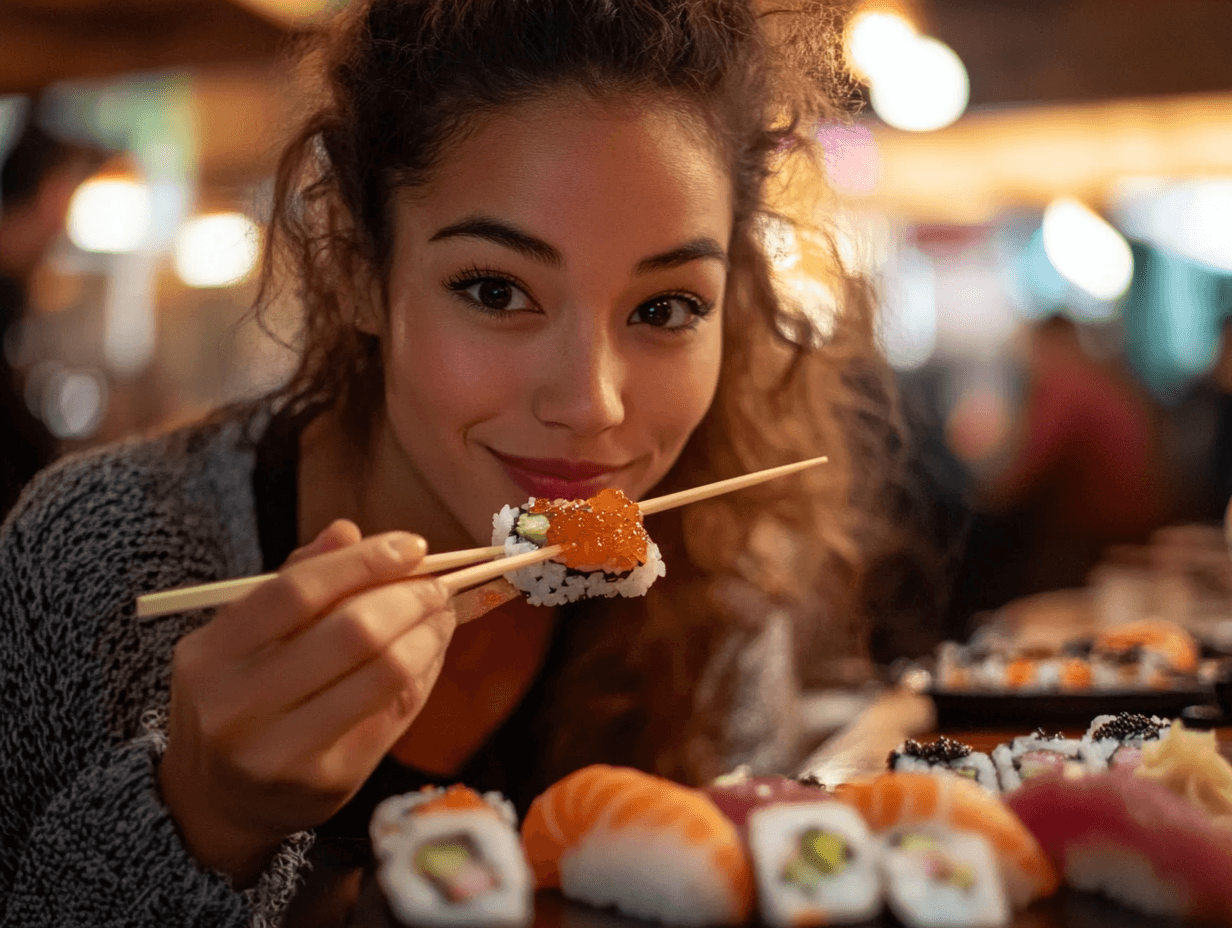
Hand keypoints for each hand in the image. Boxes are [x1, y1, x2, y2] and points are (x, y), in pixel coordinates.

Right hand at [158, 519, 455, 886]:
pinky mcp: (328, 782)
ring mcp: (283, 751)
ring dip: (427, 633)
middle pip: (352, 632)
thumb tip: (347, 532)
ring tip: (441, 614)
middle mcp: (238, 707)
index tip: (411, 546)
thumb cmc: (238, 697)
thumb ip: (294, 581)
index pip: (297, 591)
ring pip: (385, 673)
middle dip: (410, 597)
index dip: (363, 562)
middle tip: (437, 583)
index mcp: (211, 655)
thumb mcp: (242, 638)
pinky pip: (396, 711)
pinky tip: (428, 652)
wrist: (215, 800)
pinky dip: (424, 671)